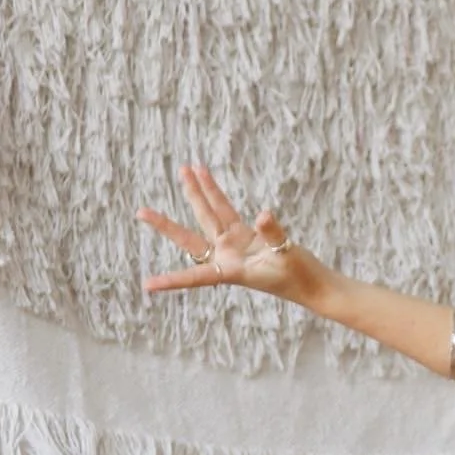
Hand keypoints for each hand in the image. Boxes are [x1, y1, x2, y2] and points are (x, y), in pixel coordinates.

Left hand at [137, 164, 324, 301]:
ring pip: (208, 217)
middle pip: (190, 240)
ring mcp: (236, 245)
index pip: (195, 277)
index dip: (172, 281)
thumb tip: (263, 214)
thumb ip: (273, 235)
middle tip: (141, 213)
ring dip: (196, 194)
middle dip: (167, 225)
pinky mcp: (247, 236)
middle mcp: (228, 258)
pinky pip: (226, 210)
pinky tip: (204, 176)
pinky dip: (216, 193)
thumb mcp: (286, 257)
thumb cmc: (300, 279)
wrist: (313, 284)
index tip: (148, 286)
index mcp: (232, 272)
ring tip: (183, 169)